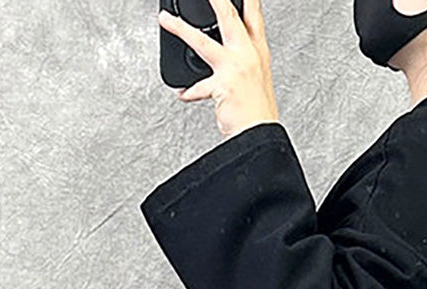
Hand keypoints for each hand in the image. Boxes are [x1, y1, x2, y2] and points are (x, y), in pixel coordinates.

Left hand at [158, 0, 279, 138]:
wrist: (261, 137)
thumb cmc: (259, 113)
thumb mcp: (256, 80)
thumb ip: (241, 63)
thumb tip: (223, 53)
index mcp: (258, 52)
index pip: (253, 14)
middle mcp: (249, 55)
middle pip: (229, 16)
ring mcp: (235, 68)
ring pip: (201, 42)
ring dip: (180, 29)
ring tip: (165, 19)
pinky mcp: (223, 85)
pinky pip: (197, 87)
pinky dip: (188, 91)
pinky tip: (181, 92)